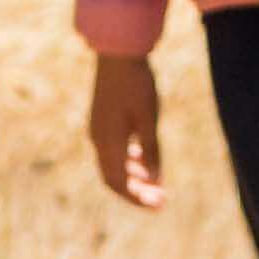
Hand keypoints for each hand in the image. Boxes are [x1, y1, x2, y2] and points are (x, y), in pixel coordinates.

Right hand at [85, 55, 164, 209]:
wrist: (118, 53)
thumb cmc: (136, 84)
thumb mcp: (149, 118)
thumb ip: (151, 149)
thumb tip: (155, 179)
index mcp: (108, 142)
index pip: (119, 183)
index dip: (138, 198)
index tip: (159, 205)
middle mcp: (99, 139)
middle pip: (114, 178)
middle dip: (136, 191)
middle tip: (160, 199)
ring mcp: (98, 129)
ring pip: (113, 164)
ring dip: (134, 176)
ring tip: (157, 181)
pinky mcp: (102, 120)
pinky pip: (113, 150)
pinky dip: (128, 160)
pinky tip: (145, 157)